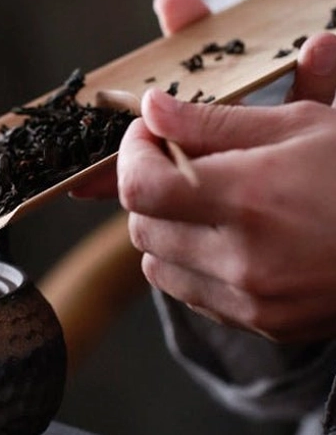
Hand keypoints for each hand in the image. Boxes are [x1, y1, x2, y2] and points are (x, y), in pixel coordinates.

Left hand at [119, 0, 335, 340]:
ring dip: (166, 230)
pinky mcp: (262, 324)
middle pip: (141, 227)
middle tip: (178, 164)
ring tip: (205, 203)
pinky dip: (192, 265)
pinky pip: (191, 294)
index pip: (141, 187)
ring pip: (157, 267)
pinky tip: (229, 240)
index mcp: (251, 198)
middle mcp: (243, 259)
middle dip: (149, 190)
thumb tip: (152, 109)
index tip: (149, 135)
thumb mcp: (302, 127)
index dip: (132, 156)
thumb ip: (214, 121)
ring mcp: (252, 301)